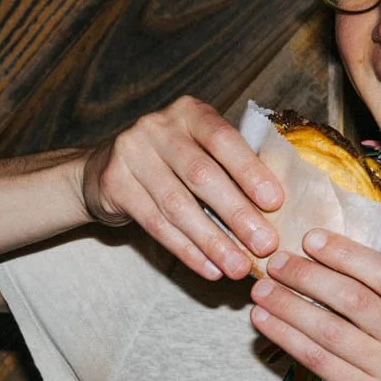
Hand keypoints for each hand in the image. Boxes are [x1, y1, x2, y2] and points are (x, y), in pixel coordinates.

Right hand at [81, 95, 282, 279]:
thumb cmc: (170, 161)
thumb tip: (276, 210)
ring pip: (177, 205)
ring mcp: (131, 154)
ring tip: (238, 266)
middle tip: (265, 245)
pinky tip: (209, 268)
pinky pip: (155, 224)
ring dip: (212, 241)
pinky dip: (186, 250)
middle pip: (201, 175)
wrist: (104, 168)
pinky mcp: (114, 184)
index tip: (275, 202)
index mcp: (189, 113)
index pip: (223, 140)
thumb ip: (230, 167)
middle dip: (237, 213)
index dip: (250, 171)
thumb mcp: (199, 148)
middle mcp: (157, 127)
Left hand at [249, 228, 380, 380]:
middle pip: (352, 298)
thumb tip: (329, 260)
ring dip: (287, 305)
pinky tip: (265, 322)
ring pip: (329, 328)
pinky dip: (286, 337)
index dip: (344, 253)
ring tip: (261, 291)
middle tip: (276, 262)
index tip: (310, 239)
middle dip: (307, 276)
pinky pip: (317, 359)